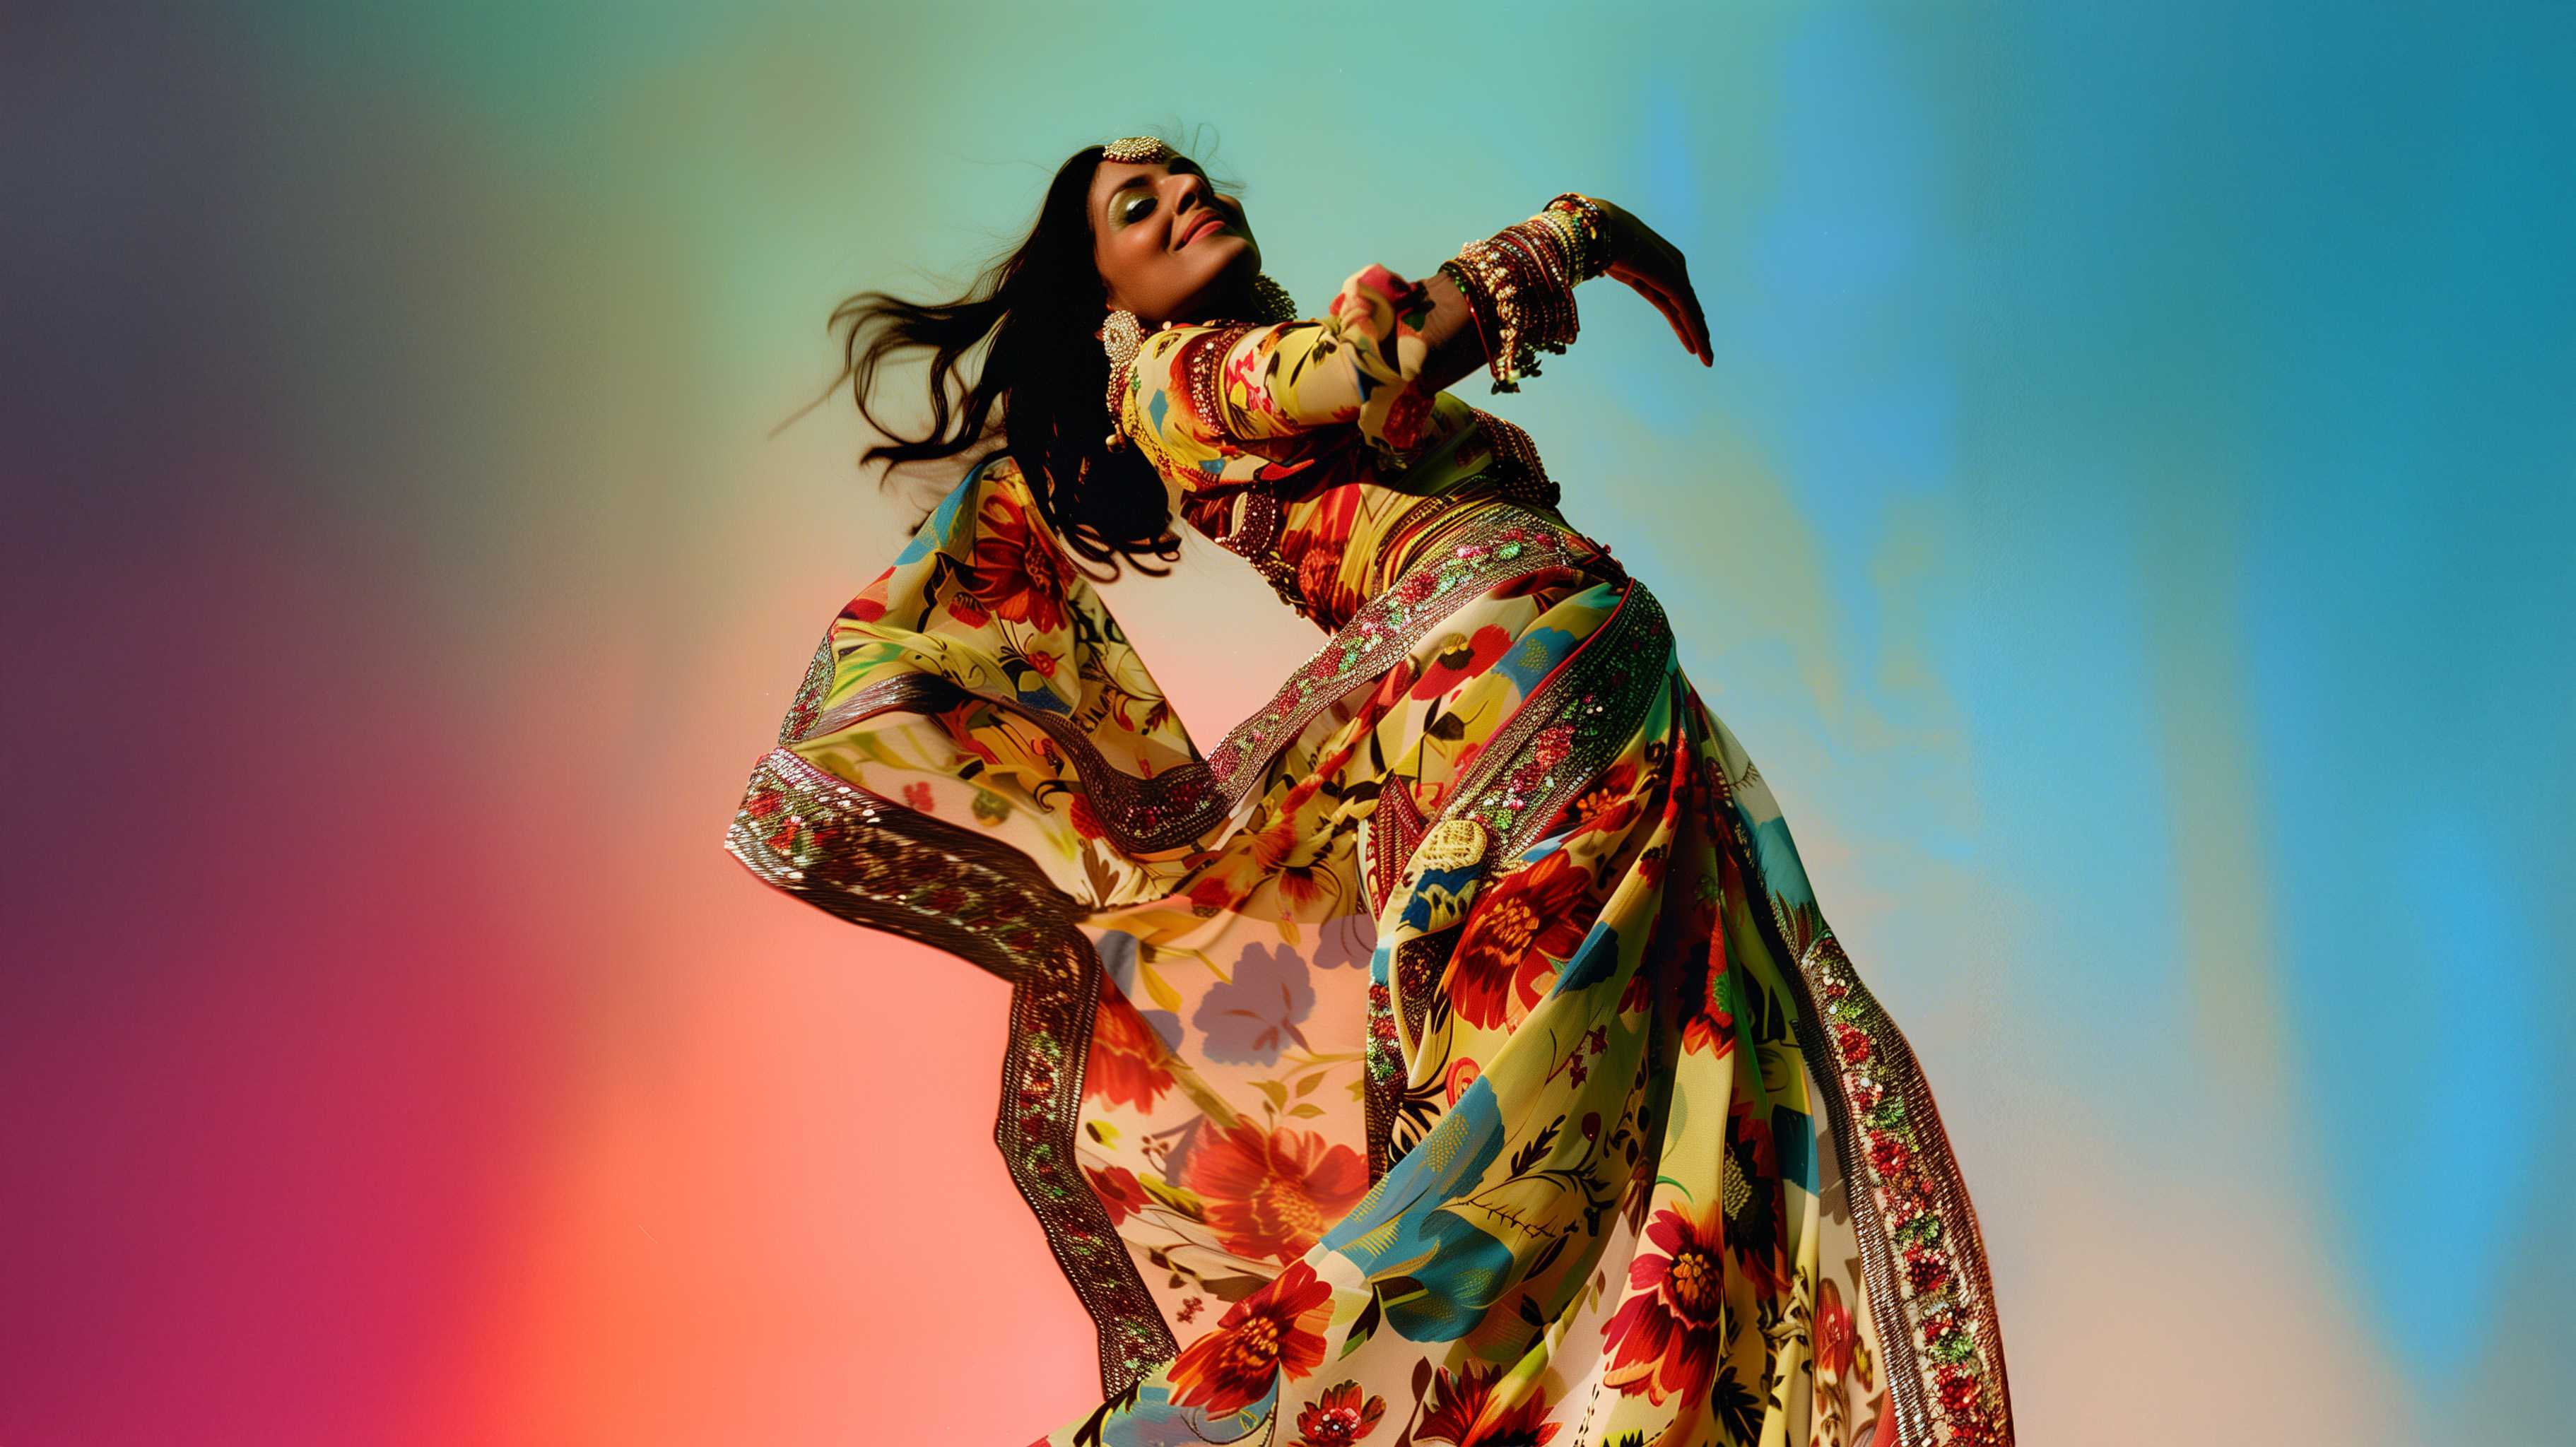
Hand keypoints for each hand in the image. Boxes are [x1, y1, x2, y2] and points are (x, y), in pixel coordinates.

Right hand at [1578, 196, 1711, 366]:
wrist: (1600, 228)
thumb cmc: (1599, 242)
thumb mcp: (1609, 262)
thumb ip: (1611, 269)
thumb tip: (1597, 271)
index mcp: (1660, 260)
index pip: (1673, 296)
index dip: (1680, 318)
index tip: (1686, 335)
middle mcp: (1674, 265)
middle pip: (1686, 306)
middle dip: (1694, 329)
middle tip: (1703, 352)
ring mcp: (1676, 274)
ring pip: (1690, 313)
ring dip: (1699, 337)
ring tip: (1708, 359)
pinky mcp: (1675, 283)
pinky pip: (1687, 315)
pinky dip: (1696, 335)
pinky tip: (1701, 352)